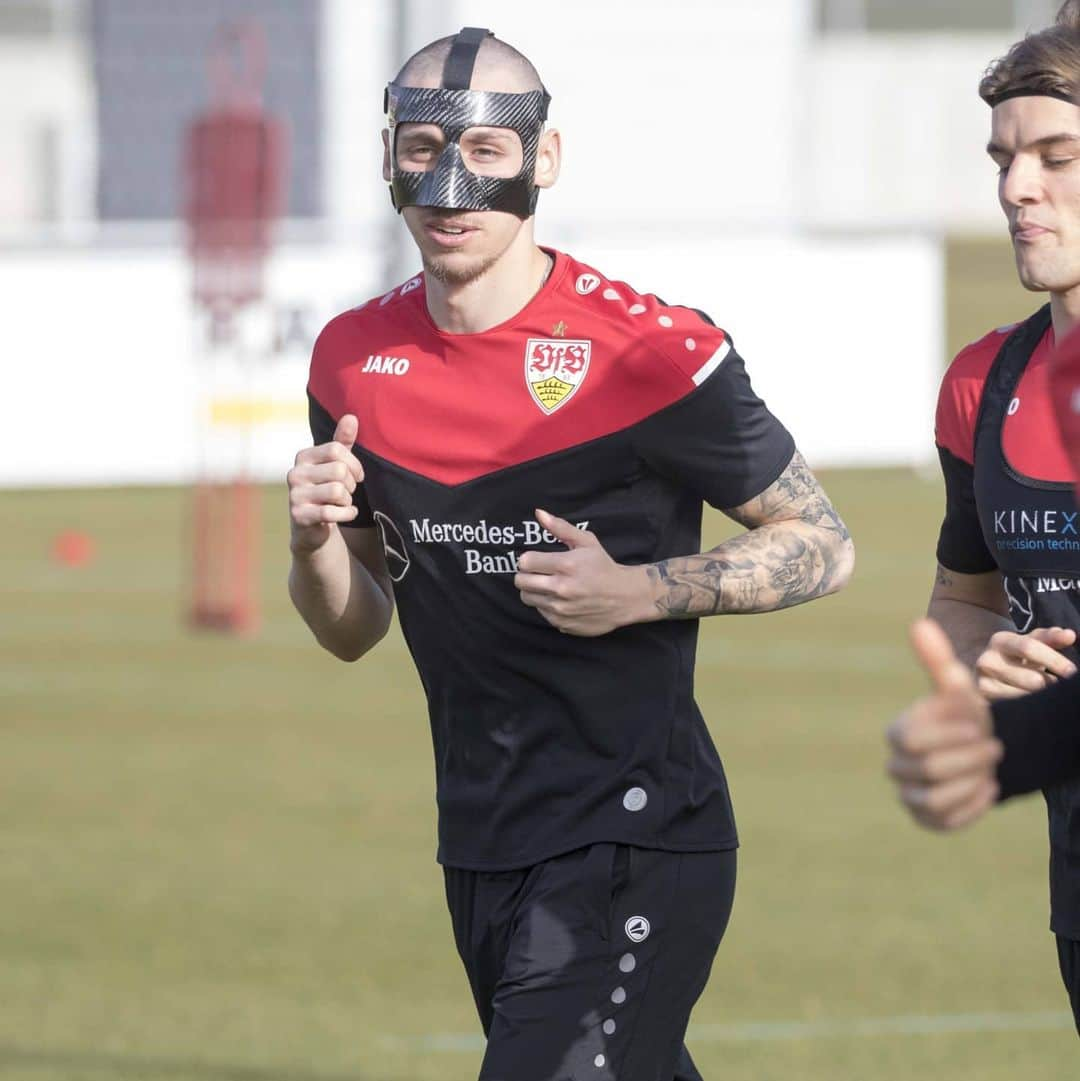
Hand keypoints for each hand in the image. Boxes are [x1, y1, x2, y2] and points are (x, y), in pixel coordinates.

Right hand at [287, 414, 363, 552]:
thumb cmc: (326, 488)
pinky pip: (332, 512)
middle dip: (351, 484)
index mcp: (303, 457)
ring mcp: (295, 495)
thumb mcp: (334, 464)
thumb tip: (351, 416)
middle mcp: (295, 473)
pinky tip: (345, 514)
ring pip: (337, 491)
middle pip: (339, 471)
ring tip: (342, 503)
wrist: (311, 525)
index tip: (357, 475)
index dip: (354, 464)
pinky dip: (346, 514)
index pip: (336, 450)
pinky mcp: (299, 516)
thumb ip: (342, 441)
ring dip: (347, 500)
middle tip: (347, 492)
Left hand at [514, 509, 646, 635]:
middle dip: (525, 575)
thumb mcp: (587, 542)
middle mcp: (561, 588)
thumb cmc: (604, 567)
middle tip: (537, 572)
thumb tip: (538, 513)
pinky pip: (540, 612)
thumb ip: (561, 528)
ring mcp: (561, 609)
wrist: (625, 598)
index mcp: (566, 565)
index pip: (526, 562)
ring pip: (527, 598)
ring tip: (546, 585)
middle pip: (521, 582)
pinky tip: (559, 599)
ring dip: (533, 590)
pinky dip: (545, 605)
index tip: (536, 560)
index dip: (528, 559)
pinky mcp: (562, 624)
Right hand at [886, 619, 1002, 830]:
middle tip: (994, 747)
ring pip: (934, 799)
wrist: (976, 751)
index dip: (952, 734)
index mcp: (897, 734)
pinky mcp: (927, 820)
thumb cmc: (963, 716)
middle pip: (929, 770)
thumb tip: (919, 623)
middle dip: (968, 758)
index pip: (914, 740)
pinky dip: (972, 805)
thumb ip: (937, 660)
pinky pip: (947, 821)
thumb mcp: (956, 689)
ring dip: (971, 781)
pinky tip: (989, 787)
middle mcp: (896, 766)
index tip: (980, 725)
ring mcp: (908, 796)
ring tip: (991, 766)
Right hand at [974, 626, 1076, 698]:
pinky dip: (1026, 706)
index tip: (1071, 671)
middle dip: (1050, 684)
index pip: (1029, 648)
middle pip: (1031, 678)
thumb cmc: (1016, 656)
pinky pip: (1012, 707)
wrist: (987, 670)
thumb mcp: (1032, 643)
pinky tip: (1030, 702)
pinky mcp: (983, 700)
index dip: (1053, 660)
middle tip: (1060, 687)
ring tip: (1042, 693)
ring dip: (1039, 696)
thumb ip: (1051, 638)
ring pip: (1023, 695)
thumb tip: (1069, 635)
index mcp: (1000, 640)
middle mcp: (987, 660)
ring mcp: (982, 681)